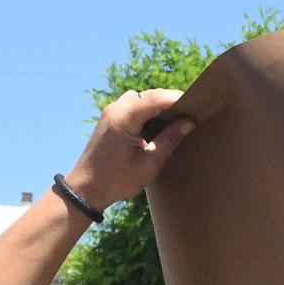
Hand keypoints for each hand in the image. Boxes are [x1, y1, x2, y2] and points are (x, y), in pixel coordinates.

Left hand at [66, 89, 195, 209]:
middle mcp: (115, 109)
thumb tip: (188, 122)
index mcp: (124, 118)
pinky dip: (147, 110)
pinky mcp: (109, 119)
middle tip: (190, 113)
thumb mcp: (149, 163)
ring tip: (175, 120)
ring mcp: (110, 113)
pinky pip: (132, 106)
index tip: (198, 105)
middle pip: (149, 95)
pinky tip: (158, 125)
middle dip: (170, 101)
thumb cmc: (117, 180)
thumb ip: (170, 139)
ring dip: (157, 105)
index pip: (156, 98)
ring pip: (140, 98)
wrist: (85, 189)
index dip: (178, 99)